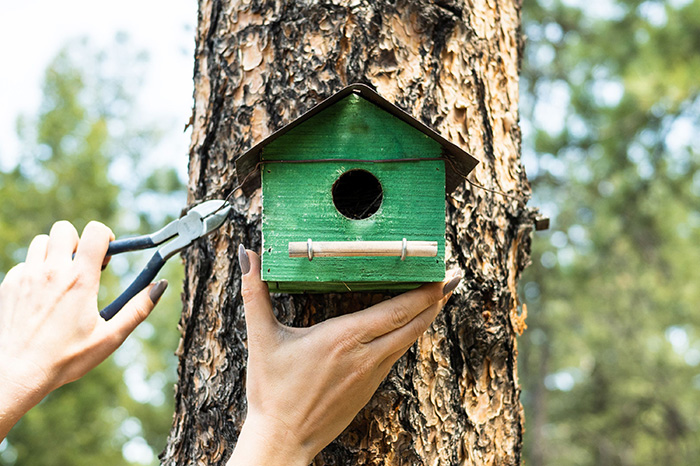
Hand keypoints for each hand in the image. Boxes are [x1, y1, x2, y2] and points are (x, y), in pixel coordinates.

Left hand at [0, 221, 166, 440]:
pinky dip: (35, 271)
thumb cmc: (65, 359)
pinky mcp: (8, 284)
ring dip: (54, 252)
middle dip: (77, 242)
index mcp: (79, 280)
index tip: (106, 256)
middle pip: (64, 229)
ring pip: (41, 242)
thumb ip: (138, 309)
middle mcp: (51, 271)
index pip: (94, 232)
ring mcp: (26, 276)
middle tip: (83, 266)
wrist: (16, 374)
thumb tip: (160, 286)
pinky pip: (24, 263)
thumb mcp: (110, 337)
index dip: (105, 236)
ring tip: (62, 278)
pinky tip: (42, 295)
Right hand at [228, 246, 460, 465]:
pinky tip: (410, 328)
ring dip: (427, 316)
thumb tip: (248, 256)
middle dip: (438, 298)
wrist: (283, 438)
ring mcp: (371, 374)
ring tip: (441, 296)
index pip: (397, 309)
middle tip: (456, 276)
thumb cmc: (272, 391)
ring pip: (409, 339)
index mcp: (344, 337)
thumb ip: (254, 293)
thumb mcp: (262, 338)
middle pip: (413, 322)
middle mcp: (365, 354)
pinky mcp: (370, 388)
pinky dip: (409, 335)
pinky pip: (396, 354)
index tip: (444, 273)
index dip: (425, 291)